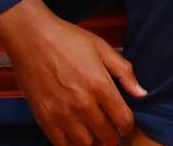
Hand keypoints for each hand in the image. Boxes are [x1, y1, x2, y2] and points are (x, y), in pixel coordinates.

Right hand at [0, 0, 146, 145]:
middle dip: (112, 137)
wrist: (31, 38)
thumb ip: (124, 72)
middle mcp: (83, 104)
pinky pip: (61, 144)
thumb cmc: (66, 39)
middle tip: (111, 132)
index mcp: (101, 86)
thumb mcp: (102, 48)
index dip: (128, 126)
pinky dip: (71, 145)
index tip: (125, 125)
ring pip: (85, 145)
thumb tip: (141, 93)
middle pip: (106, 136)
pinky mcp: (44, 118)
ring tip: (94, 135)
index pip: (123, 120)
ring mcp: (62, 114)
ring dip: (93, 143)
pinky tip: (75, 137)